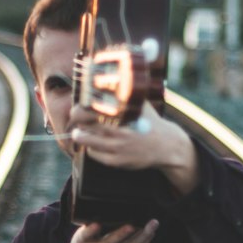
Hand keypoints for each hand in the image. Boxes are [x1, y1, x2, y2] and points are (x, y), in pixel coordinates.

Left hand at [70, 102, 199, 194]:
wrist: (166, 146)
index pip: (92, 108)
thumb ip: (125, 95)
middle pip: (86, 124)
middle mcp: (119, 131)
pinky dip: (91, 148)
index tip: (78, 106)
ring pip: (87, 141)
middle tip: (76, 117)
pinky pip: (94, 154)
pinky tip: (93, 144)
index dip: (81, 107)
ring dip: (80, 135)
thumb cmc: (150, 122)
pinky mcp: (117, 161)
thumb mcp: (140, 105)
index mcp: (123, 114)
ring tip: (78, 132)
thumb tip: (107, 81)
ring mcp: (117, 147)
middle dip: (77, 119)